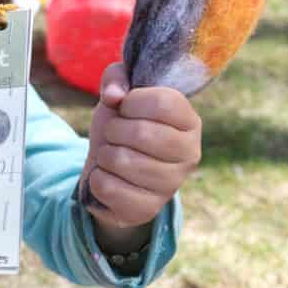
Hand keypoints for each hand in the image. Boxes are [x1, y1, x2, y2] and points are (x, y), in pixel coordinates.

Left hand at [81, 63, 201, 250]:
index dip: (132, 102)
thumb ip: (116, 78)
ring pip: (121, 161)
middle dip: (114, 130)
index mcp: (189, 121)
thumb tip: (115, 96)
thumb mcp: (118, 94)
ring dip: (105, 155)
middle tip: (115, 134)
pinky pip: (107, 187)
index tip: (125, 108)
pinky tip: (110, 178)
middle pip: (142, 133)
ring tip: (113, 156)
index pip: (164, 102)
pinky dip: (97, 179)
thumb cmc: (120, 126)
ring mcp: (171, 185)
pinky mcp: (147, 210)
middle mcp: (190, 154)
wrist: (108, 170)